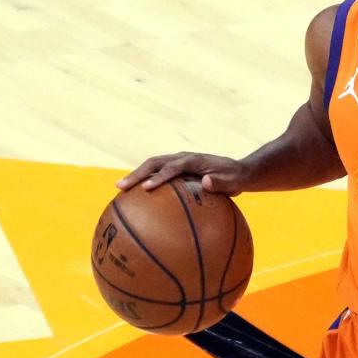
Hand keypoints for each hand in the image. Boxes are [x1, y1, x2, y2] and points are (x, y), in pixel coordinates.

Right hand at [116, 152, 246, 194]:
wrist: (237, 171)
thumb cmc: (234, 178)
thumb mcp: (233, 181)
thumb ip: (220, 182)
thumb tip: (206, 183)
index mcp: (194, 160)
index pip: (173, 167)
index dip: (160, 177)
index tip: (147, 189)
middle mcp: (182, 158)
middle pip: (155, 163)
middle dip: (137, 174)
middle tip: (121, 187)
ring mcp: (177, 163)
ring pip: (152, 167)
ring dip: (136, 177)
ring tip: (120, 190)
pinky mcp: (175, 170)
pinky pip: (157, 175)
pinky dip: (145, 182)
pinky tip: (135, 198)